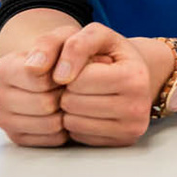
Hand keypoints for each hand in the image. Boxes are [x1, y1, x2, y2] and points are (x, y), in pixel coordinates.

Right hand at [0, 22, 74, 146]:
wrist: (54, 71)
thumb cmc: (60, 53)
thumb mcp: (61, 36)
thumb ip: (49, 44)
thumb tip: (34, 67)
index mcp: (2, 69)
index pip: (38, 79)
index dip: (61, 76)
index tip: (64, 70)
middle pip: (44, 104)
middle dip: (64, 95)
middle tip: (68, 87)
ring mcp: (4, 119)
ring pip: (48, 124)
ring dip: (65, 112)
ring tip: (66, 99)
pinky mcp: (17, 137)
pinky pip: (50, 140)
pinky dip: (63, 128)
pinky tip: (62, 114)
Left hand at [54, 24, 164, 147]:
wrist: (136, 74)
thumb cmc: (110, 53)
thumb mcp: (95, 35)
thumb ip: (72, 44)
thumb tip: (39, 69)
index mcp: (134, 77)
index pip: (79, 79)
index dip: (71, 69)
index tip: (82, 65)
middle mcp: (138, 107)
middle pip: (73, 103)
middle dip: (68, 90)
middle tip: (81, 81)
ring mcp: (131, 128)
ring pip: (72, 123)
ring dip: (69, 107)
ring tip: (83, 94)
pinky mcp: (122, 142)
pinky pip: (79, 136)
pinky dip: (77, 122)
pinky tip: (88, 109)